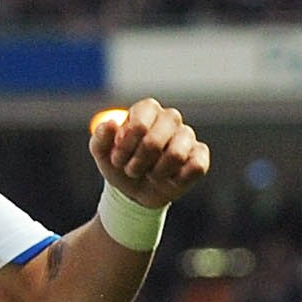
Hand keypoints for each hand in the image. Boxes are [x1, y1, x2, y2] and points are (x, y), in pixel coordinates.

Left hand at [89, 98, 209, 209]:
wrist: (134, 191)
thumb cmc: (120, 164)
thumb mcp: (102, 153)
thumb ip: (101, 137)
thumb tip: (112, 124)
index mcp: (146, 110)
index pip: (139, 124)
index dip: (126, 147)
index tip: (117, 159)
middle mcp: (170, 117)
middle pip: (155, 141)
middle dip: (138, 163)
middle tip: (132, 170)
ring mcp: (187, 135)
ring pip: (176, 155)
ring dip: (157, 173)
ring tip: (150, 174)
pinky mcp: (200, 154)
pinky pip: (196, 167)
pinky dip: (177, 179)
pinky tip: (170, 178)